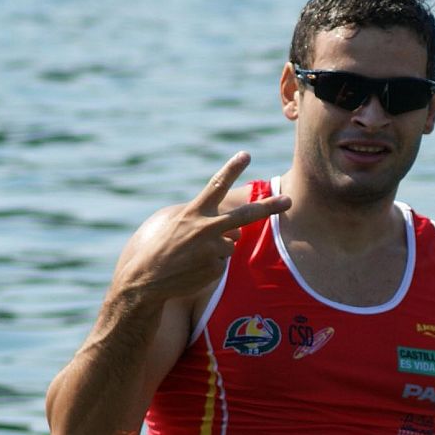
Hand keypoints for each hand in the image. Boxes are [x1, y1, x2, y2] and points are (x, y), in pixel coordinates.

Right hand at [113, 151, 290, 300]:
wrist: (145, 280)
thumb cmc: (154, 247)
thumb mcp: (169, 222)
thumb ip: (199, 216)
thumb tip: (231, 229)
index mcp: (193, 213)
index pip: (216, 186)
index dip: (232, 169)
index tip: (246, 154)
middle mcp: (206, 229)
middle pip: (245, 216)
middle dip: (269, 208)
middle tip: (289, 200)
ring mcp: (213, 250)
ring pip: (231, 243)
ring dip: (218, 246)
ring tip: (193, 255)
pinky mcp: (215, 269)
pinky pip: (223, 261)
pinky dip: (212, 263)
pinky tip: (194, 267)